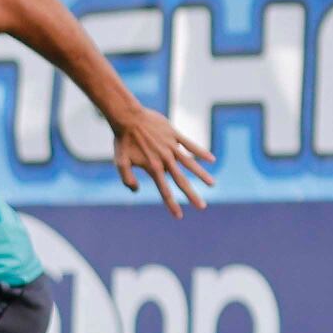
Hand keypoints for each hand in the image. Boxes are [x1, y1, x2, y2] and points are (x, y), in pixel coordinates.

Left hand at [105, 101, 215, 216]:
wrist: (128, 117)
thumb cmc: (123, 140)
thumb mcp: (120, 162)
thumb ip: (127, 179)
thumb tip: (137, 191)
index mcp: (153, 168)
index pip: (164, 191)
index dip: (172, 204)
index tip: (179, 216)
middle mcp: (165, 159)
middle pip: (182, 181)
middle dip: (192, 195)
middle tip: (202, 207)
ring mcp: (172, 147)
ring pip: (190, 163)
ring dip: (202, 175)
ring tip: (212, 184)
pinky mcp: (174, 135)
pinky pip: (191, 144)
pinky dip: (201, 152)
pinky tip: (212, 159)